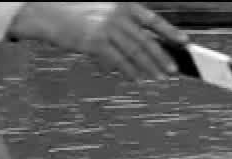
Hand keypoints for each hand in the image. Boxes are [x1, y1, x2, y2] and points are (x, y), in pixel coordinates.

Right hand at [9, 2, 188, 79]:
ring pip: (134, 52)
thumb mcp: (104, 10)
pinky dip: (128, 71)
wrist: (46, 12)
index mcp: (123, 4)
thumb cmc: (75, 12)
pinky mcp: (94, 42)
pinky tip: (136, 78)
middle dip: (162, 57)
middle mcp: (117, 14)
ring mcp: (106, 28)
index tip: (185, 42)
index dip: (170, 31)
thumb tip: (145, 44)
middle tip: (173, 69)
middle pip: (146, 40)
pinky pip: (117, 60)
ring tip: (158, 77)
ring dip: (148, 67)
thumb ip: (124, 24)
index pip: (153, 19)